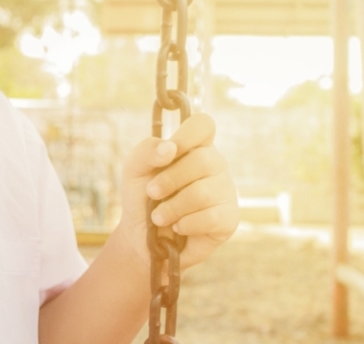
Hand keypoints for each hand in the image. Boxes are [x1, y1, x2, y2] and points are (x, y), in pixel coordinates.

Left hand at [114, 113, 238, 271]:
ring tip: (159, 216)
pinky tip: (178, 227)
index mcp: (194, 147)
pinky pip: (210, 218)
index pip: (203, 125)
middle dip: (170, 179)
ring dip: (172, 207)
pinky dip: (185, 224)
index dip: (186, 135)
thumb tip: (170, 148)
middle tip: (152, 193)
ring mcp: (225, 191)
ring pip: (203, 193)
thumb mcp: (134, 169)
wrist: (143, 238)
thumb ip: (146, 151)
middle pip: (203, 159)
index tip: (167, 153)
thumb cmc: (142, 198)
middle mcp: (215, 165)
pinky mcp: (228, 219)